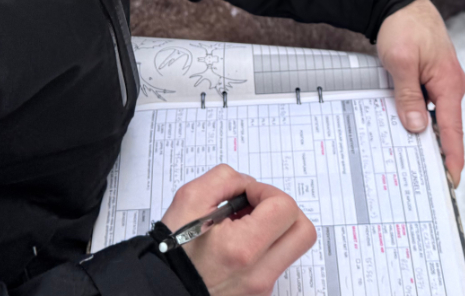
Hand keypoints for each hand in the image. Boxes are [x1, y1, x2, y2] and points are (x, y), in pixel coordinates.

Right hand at [160, 164, 315, 295]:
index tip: (246, 195)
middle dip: (284, 210)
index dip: (266, 192)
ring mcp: (261, 288)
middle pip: (303, 232)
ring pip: (292, 248)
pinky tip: (237, 243)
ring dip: (275, 228)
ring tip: (243, 225)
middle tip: (257, 206)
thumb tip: (247, 184)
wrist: (161, 289)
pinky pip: (276, 262)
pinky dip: (264, 246)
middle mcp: (258, 274)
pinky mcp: (259, 293)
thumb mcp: (189, 200)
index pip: (285, 208)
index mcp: (242, 248)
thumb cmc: (171, 252)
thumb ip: (224, 179)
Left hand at [375, 0, 464, 184]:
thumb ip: (409, 96)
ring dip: (421, 132)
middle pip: (444, 127)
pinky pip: (426, 103)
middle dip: (433, 151)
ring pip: (433, 115)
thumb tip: (417, 127)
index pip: (454, 131)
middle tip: (418, 176)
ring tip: (406, 156)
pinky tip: (402, 125)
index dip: (452, 158)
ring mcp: (442, 81)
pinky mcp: (431, 76)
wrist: (400, 0)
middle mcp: (451, 85)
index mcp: (449, 85)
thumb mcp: (401, 63)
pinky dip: (416, 115)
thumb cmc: (404, 26)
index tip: (450, 182)